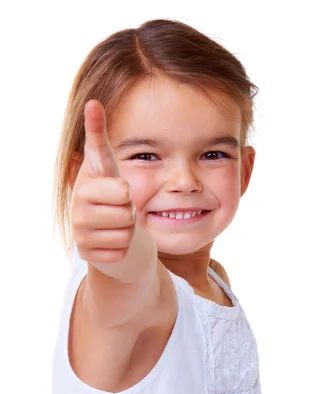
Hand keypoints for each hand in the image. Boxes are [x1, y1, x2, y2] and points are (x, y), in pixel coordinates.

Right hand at [70, 99, 135, 263]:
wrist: (105, 229)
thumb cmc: (109, 193)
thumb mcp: (106, 165)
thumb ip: (99, 137)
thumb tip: (92, 102)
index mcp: (85, 183)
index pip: (117, 188)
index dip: (122, 188)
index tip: (117, 185)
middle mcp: (77, 207)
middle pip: (127, 212)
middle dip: (130, 212)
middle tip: (120, 209)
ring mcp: (80, 232)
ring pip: (126, 233)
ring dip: (128, 231)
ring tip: (116, 224)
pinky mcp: (88, 254)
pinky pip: (121, 252)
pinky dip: (123, 248)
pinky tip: (112, 241)